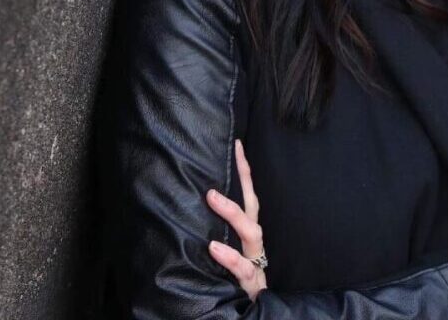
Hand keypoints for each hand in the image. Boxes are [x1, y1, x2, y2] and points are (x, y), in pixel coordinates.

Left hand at [207, 139, 267, 301]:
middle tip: (231, 155)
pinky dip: (229, 257)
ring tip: (212, 197)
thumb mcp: (226, 253)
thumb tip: (193, 207)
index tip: (237, 143)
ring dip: (231, 213)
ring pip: (251, 232)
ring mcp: (254, 262)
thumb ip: (215, 232)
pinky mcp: (251, 283)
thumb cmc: (233, 281)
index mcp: (247, 234)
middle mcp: (253, 243)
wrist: (249, 315)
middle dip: (243, 180)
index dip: (244, 171)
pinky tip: (214, 248)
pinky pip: (242, 268)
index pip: (247, 196)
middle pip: (252, 206)